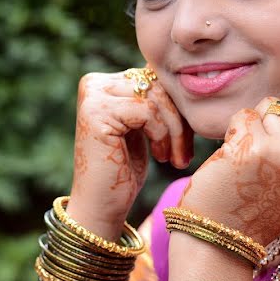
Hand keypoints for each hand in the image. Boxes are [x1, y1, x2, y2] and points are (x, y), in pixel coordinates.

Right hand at [67, 68, 193, 237]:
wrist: (102, 206)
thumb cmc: (125, 170)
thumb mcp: (143, 127)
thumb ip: (152, 99)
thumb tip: (179, 74)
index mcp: (104, 82)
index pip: (154, 77)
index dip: (176, 106)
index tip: (186, 138)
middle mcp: (94, 83)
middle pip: (156, 83)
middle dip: (178, 118)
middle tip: (185, 152)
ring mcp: (92, 95)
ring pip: (155, 96)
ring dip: (174, 129)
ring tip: (175, 157)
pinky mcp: (97, 111)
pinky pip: (147, 110)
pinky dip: (162, 135)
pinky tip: (161, 156)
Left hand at [178, 96, 279, 245]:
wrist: (228, 234)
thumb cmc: (264, 208)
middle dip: (276, 117)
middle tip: (263, 146)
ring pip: (270, 105)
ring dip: (255, 123)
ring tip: (249, 151)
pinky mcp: (252, 147)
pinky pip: (244, 115)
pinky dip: (234, 129)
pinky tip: (233, 153)